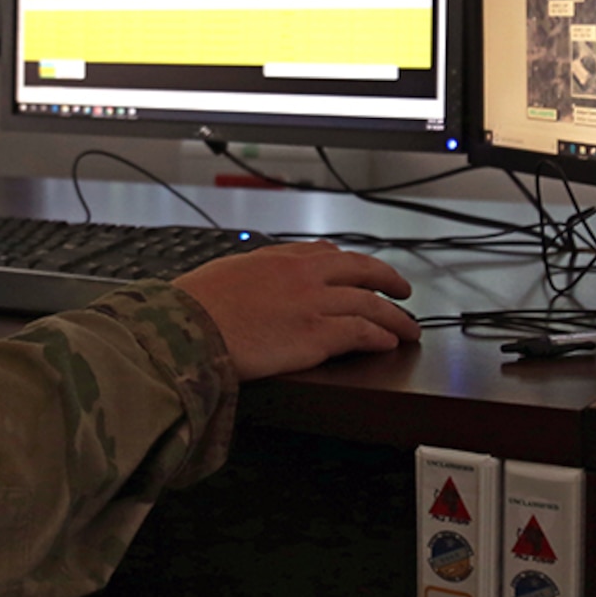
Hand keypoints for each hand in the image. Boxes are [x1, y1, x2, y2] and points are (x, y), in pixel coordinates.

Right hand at [173, 241, 418, 380]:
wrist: (187, 328)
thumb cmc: (195, 306)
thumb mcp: (224, 273)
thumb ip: (250, 273)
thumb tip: (252, 282)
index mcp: (278, 257)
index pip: (327, 253)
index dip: (351, 263)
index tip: (361, 270)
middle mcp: (302, 275)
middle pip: (361, 270)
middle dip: (389, 279)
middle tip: (403, 290)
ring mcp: (313, 303)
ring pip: (370, 304)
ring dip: (395, 317)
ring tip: (408, 328)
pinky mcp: (316, 334)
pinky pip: (361, 332)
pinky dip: (380, 336)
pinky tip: (388, 342)